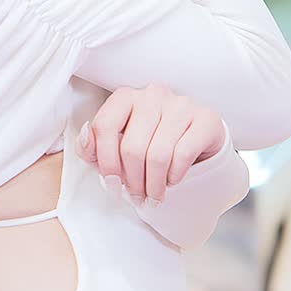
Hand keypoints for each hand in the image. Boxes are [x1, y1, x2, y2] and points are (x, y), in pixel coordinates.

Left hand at [75, 83, 225, 203]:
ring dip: (154, 184)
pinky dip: (174, 175)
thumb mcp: (117, 146)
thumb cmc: (150, 143)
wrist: (195, 142)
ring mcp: (181, 104)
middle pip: (132, 147)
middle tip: (137, 196)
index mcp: (126, 97)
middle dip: (132, 180)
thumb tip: (85, 139)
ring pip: (158, 154)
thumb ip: (93, 146)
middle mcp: (153, 94)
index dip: (105, 162)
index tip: (112, 184)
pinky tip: (172, 180)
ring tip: (154, 194)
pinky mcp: (205, 118)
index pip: (104, 127)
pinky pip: (183, 154)